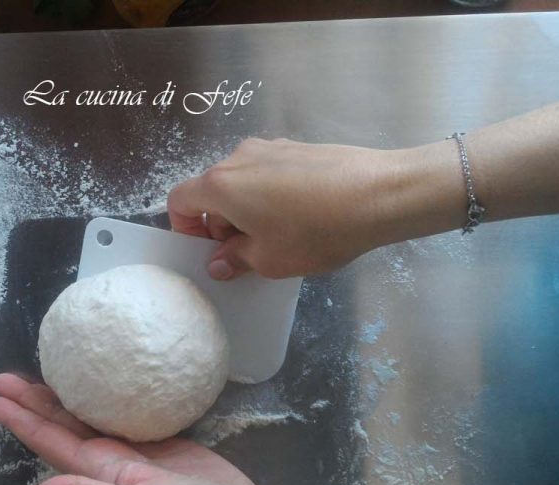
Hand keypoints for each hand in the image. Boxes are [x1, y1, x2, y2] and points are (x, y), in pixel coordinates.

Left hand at [0, 373, 307, 484]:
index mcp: (99, 478)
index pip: (50, 443)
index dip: (20, 421)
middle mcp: (111, 466)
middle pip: (64, 427)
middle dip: (34, 403)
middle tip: (4, 376)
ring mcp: (138, 456)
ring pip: (91, 420)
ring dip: (65, 399)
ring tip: (43, 373)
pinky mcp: (165, 445)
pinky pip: (127, 416)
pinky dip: (109, 399)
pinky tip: (104, 383)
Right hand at [168, 138, 435, 279]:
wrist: (379, 194)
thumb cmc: (315, 232)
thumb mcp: (269, 260)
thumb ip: (235, 260)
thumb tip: (219, 262)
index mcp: (221, 184)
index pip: (179, 200)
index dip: (186, 228)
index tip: (211, 250)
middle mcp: (238, 158)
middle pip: (212, 191)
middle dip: (222, 223)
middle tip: (250, 253)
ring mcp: (270, 148)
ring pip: (243, 182)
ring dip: (249, 210)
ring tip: (282, 235)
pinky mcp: (298, 147)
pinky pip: (270, 174)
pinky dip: (272, 195)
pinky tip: (306, 216)